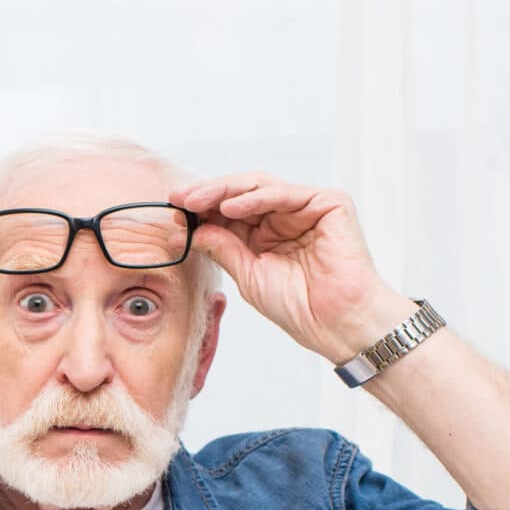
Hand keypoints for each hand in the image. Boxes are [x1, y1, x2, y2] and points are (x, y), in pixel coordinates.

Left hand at [170, 173, 415, 363]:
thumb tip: (189, 230)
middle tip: (180, 200)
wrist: (336, 323)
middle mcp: (287, 216)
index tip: (174, 212)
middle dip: (208, 195)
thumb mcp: (248, 275)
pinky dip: (257, 198)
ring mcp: (308, 207)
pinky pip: (286, 193)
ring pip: (260, 187)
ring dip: (225, 192)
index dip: (202, 209)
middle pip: (242, 194)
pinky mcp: (329, 203)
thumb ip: (222, 248)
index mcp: (268, 234)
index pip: (231, 212)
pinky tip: (230, 208)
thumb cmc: (299, 306)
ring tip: (197, 201)